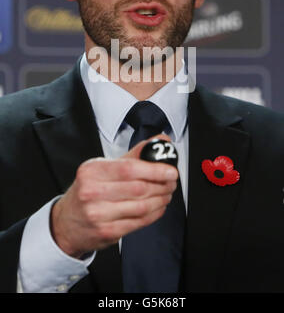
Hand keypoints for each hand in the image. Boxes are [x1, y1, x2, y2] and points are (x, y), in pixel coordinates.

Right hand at [50, 134, 177, 257]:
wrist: (66, 222)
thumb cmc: (88, 191)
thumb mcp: (104, 167)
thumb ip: (135, 154)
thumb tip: (161, 141)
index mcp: (91, 170)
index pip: (129, 168)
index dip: (154, 170)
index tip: (171, 170)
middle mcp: (92, 191)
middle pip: (138, 188)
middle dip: (162, 185)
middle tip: (171, 182)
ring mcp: (98, 214)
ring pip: (141, 206)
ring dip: (161, 200)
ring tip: (166, 194)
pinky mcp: (107, 231)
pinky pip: (139, 222)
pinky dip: (154, 214)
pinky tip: (158, 207)